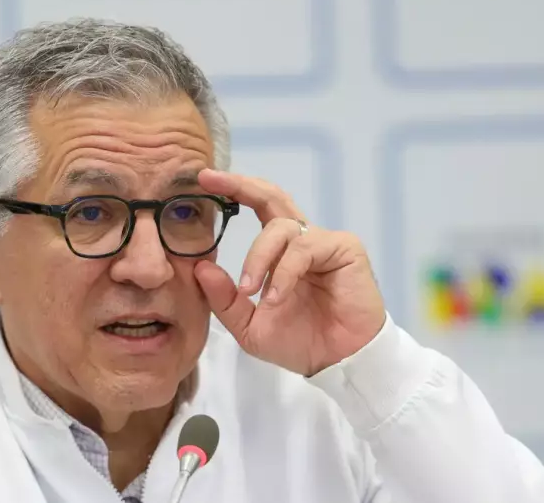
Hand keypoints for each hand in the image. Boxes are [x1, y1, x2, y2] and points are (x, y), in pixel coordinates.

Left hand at [194, 169, 386, 376]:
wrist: (337, 363)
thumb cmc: (299, 342)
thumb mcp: (250, 325)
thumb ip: (224, 298)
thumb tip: (199, 266)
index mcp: (280, 251)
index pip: (257, 209)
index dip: (233, 190)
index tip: (203, 179)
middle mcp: (302, 239)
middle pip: (272, 197)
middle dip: (240, 186)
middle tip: (211, 181)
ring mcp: (323, 242)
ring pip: (281, 229)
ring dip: (258, 258)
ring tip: (250, 291)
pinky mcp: (344, 249)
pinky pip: (304, 249)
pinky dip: (283, 273)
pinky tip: (275, 297)